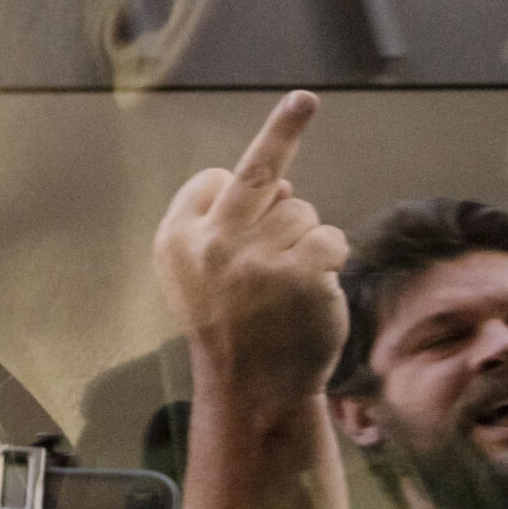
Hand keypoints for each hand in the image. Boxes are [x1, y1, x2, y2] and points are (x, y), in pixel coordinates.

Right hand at [154, 91, 348, 402]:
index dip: (233, 199)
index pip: (214, 180)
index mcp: (176, 239)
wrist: (253, 392)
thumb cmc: (231, 326)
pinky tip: (312, 293)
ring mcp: (257, 258)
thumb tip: (283, 178)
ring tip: (287, 287)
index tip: (240, 203)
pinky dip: (331, 260)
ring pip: (302, 211)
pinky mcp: (301, 274)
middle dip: (283, 143)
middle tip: (301, 116)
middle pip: (260, 174)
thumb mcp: (195, 274)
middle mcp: (211, 244)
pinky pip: (330, 237)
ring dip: (305, 241)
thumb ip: (217, 223)